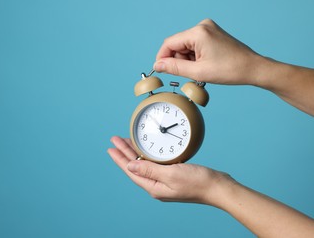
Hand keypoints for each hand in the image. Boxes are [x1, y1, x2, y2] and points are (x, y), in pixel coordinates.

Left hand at [107, 136, 231, 203]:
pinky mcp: (173, 176)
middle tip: (115, 140)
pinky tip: (147, 150)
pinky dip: (148, 155)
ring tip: (126, 142)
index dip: (119, 158)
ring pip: (144, 164)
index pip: (131, 171)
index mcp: (154, 187)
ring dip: (135, 153)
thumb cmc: (198, 182)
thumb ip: (149, 170)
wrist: (218, 187)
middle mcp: (157, 185)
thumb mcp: (171, 174)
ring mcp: (165, 181)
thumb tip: (129, 167)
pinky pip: (154, 164)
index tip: (111, 148)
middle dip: (124, 153)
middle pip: (135, 166)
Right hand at [153, 19, 263, 85]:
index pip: (169, 43)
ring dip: (186, 60)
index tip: (160, 71)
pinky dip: (194, 57)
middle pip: (177, 44)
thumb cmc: (230, 70)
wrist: (252, 68)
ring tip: (199, 71)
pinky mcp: (212, 34)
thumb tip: (158, 65)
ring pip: (185, 46)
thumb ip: (174, 68)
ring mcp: (208, 29)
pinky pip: (194, 45)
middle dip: (178, 60)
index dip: (162, 58)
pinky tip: (203, 66)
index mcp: (198, 32)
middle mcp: (202, 26)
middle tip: (187, 75)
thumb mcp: (198, 72)